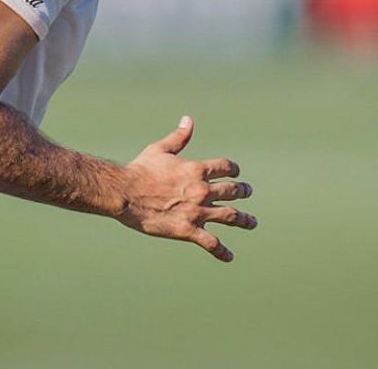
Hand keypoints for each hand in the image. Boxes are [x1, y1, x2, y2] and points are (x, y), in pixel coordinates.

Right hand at [117, 116, 255, 261]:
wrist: (125, 193)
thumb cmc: (140, 170)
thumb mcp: (160, 149)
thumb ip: (179, 137)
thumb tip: (189, 119)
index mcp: (196, 169)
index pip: (226, 168)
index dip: (233, 170)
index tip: (236, 173)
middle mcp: (202, 190)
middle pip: (233, 191)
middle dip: (243, 191)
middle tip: (248, 192)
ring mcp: (197, 212)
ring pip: (230, 217)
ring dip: (244, 220)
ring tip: (252, 223)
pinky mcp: (188, 230)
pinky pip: (211, 243)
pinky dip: (222, 251)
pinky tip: (229, 256)